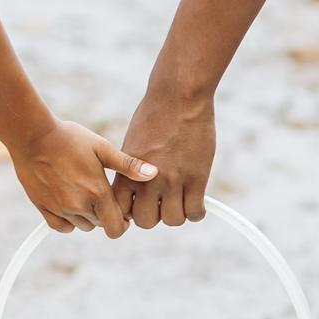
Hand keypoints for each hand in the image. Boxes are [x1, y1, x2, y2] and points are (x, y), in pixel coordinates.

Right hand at [10, 119, 154, 236]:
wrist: (32, 135)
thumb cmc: (69, 138)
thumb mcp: (102, 148)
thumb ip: (128, 165)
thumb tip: (154, 173)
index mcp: (97, 193)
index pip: (116, 227)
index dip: (122, 221)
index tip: (121, 208)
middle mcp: (79, 205)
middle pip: (101, 225)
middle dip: (105, 215)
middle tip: (101, 195)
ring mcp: (60, 208)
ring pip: (82, 226)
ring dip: (87, 216)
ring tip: (84, 193)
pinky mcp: (43, 208)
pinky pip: (61, 226)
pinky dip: (67, 220)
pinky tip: (69, 203)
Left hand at [113, 83, 219, 237]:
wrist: (179, 96)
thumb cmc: (155, 114)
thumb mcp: (133, 142)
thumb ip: (132, 169)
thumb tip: (135, 190)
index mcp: (128, 171)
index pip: (122, 210)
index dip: (131, 211)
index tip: (140, 205)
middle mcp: (148, 180)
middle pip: (147, 221)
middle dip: (154, 215)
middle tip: (162, 203)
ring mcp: (173, 181)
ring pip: (173, 220)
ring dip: (176, 214)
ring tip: (181, 201)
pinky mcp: (197, 179)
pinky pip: (195, 212)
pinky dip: (196, 212)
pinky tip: (196, 202)